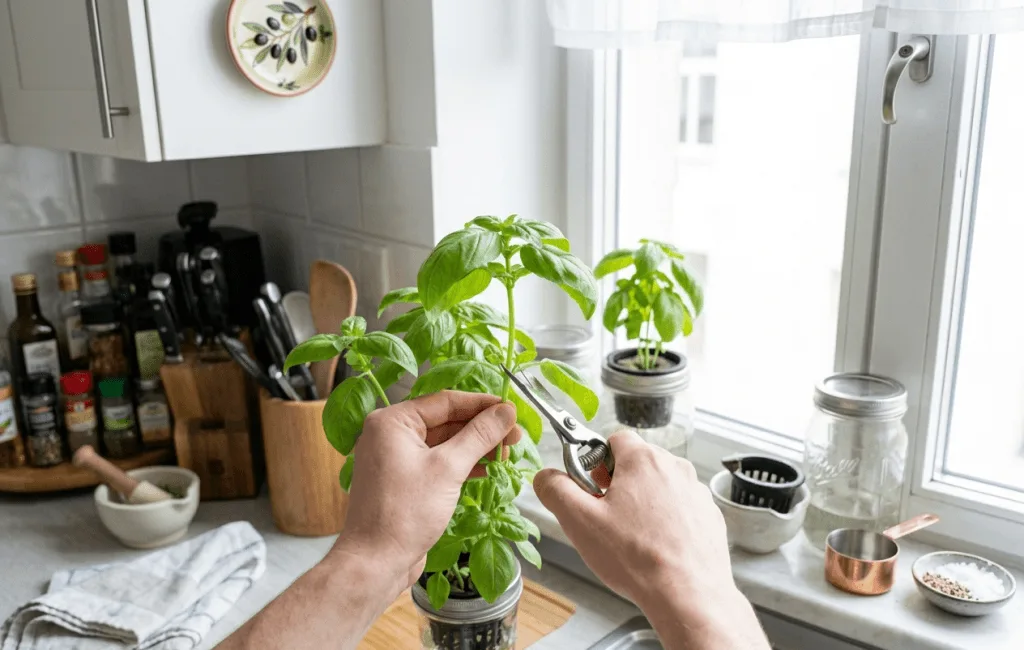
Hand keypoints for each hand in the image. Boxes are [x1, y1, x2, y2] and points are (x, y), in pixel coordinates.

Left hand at [331, 391, 520, 595]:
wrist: (376, 562)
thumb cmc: (404, 513)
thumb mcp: (449, 468)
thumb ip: (479, 436)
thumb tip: (505, 412)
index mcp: (392, 422)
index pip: (445, 401)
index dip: (482, 404)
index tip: (511, 409)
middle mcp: (390, 435)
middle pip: (445, 420)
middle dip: (481, 428)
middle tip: (515, 435)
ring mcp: (395, 459)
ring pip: (443, 443)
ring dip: (475, 447)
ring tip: (506, 453)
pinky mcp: (403, 481)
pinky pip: (437, 462)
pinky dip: (462, 464)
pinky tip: (487, 469)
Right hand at [534, 431, 767, 648]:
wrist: (688, 596)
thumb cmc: (637, 559)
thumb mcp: (579, 521)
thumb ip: (555, 490)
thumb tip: (545, 477)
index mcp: (643, 460)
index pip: (614, 439)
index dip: (595, 461)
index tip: (590, 486)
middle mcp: (674, 468)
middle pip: (637, 462)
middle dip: (617, 483)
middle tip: (606, 515)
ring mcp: (695, 491)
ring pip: (659, 486)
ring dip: (642, 502)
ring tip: (631, 537)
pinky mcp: (708, 515)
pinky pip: (679, 507)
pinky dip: (666, 521)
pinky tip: (655, 547)